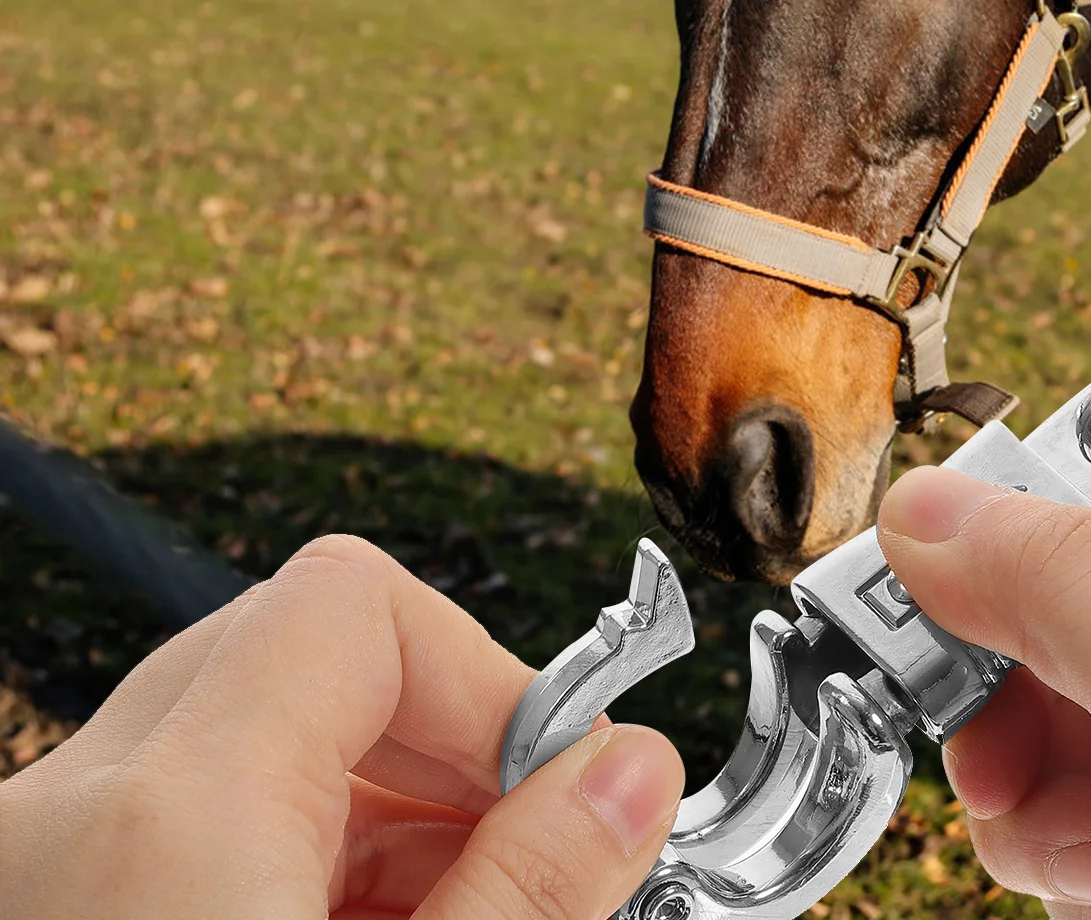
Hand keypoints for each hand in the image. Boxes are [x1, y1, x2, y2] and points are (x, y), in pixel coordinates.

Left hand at [0, 534, 683, 918]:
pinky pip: (179, 818)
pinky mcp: (40, 905)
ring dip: (376, 808)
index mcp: (163, 819)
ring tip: (445, 916)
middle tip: (521, 852)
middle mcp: (69, 815)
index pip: (354, 602)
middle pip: (302, 656)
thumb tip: (631, 773)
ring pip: (244, 738)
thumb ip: (529, 891)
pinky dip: (289, 854)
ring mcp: (39, 864)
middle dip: (440, 744)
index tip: (559, 776)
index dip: (485, 673)